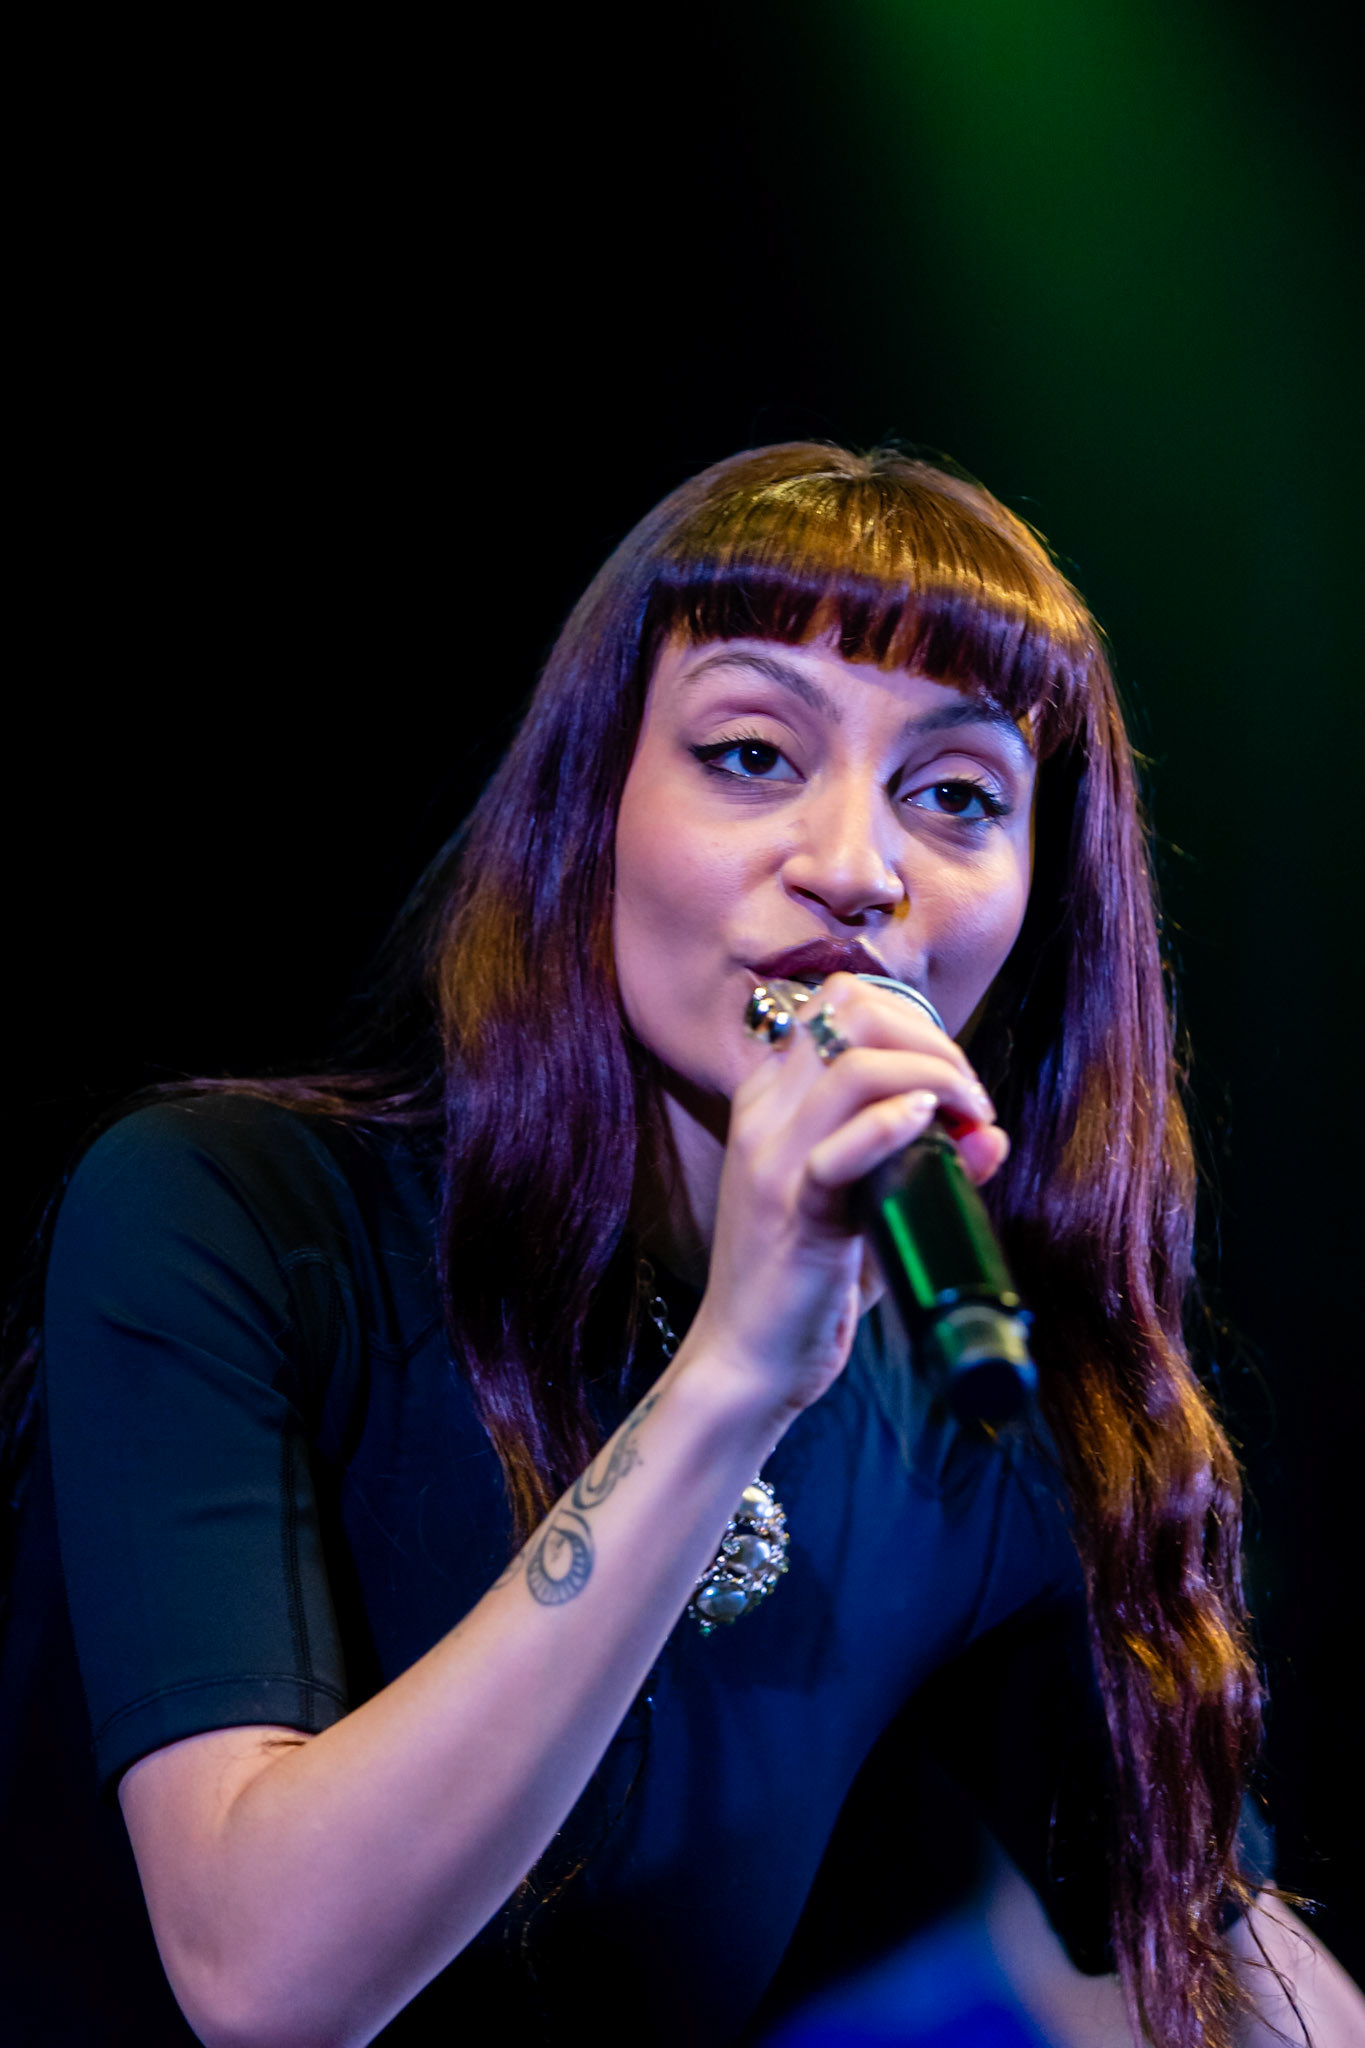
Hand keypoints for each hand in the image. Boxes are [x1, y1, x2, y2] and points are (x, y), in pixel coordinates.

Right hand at [681, 973, 1009, 1418]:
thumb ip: (924, 1166)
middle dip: (932, 1039)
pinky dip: (894, 1125)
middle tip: (969, 1098)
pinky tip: (932, 1130)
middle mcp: (763, 1114)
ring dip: (934, 1077)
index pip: (839, 1001)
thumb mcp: (866, 1207)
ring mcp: (772, 1159)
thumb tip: (991, 1135)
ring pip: (855, 1066)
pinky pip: (841, 1147)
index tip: (953, 1077)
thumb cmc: (806, 1282)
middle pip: (849, 1011)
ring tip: (967, 1119)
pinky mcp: (792, 1211)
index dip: (913, 1020)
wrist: (747, 1359)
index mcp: (769, 1098)